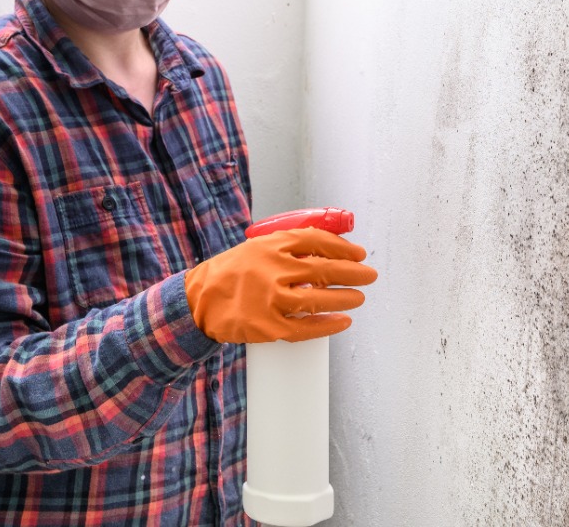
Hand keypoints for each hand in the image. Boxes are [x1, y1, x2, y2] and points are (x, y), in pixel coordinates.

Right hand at [184, 228, 377, 342]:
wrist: (199, 301)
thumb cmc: (232, 273)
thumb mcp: (257, 247)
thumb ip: (290, 246)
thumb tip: (331, 248)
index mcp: (270, 246)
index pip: (316, 241)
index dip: (343, 248)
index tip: (358, 253)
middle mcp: (272, 270)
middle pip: (324, 269)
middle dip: (354, 273)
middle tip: (369, 275)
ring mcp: (270, 300)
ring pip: (319, 299)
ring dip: (345, 298)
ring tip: (358, 297)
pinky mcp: (268, 327)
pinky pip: (306, 327)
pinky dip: (328, 325)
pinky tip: (343, 321)